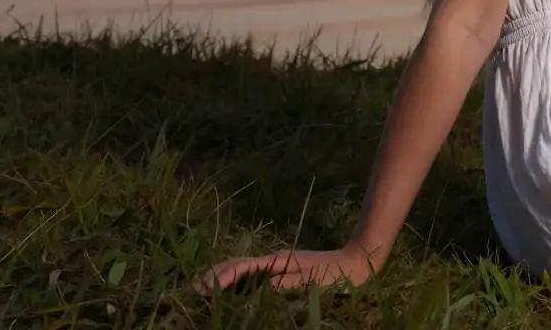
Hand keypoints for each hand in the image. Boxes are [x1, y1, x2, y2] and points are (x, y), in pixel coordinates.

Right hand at [193, 243, 380, 292]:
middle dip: (214, 275)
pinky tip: (230, 288)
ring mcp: (277, 264)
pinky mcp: (282, 270)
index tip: (204, 289)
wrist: (357, 261)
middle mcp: (273, 260)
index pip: (241, 268)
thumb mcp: (313, 280)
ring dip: (221, 276)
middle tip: (193, 289)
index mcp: (277, 261)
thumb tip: (267, 286)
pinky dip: (235, 278)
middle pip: (236, 264)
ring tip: (202, 288)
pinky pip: (252, 274)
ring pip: (241, 267)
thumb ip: (290, 283)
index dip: (221, 279)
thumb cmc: (337, 273)